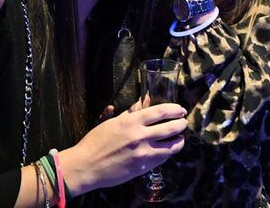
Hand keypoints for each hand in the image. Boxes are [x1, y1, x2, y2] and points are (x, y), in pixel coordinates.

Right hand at [58, 103, 187, 195]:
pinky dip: (167, 153)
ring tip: (179, 138)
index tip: (180, 110)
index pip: (160, 111)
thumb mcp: (112, 122)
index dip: (174, 109)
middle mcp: (139, 136)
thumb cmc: (95, 142)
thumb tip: (144, 100)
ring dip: (178, 141)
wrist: (86, 166)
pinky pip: (162, 159)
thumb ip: (131, 112)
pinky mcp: (143, 168)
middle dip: (181, 124)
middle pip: (170, 128)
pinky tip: (167, 150)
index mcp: (131, 122)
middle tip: (183, 122)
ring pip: (171, 146)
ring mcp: (143, 153)